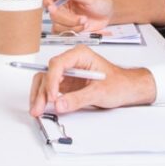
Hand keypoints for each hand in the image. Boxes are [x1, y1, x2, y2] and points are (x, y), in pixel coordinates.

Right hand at [25, 46, 157, 115]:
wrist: (127, 89)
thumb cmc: (119, 83)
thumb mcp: (99, 92)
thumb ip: (78, 99)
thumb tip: (60, 104)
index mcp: (79, 55)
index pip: (58, 64)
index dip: (52, 81)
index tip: (53, 97)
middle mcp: (71, 62)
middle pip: (48, 73)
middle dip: (42, 91)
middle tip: (39, 107)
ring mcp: (67, 73)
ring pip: (45, 81)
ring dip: (39, 95)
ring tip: (37, 110)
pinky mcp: (66, 84)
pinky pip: (50, 89)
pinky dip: (45, 98)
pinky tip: (42, 107)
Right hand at [44, 0, 115, 35]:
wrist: (108, 15)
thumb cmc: (100, 2)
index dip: (47, 1)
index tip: (53, 6)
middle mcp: (61, 5)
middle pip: (52, 14)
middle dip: (68, 18)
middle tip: (82, 18)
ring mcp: (63, 17)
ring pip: (57, 25)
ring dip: (72, 26)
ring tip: (85, 21)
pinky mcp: (67, 28)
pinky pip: (62, 33)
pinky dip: (74, 31)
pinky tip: (83, 27)